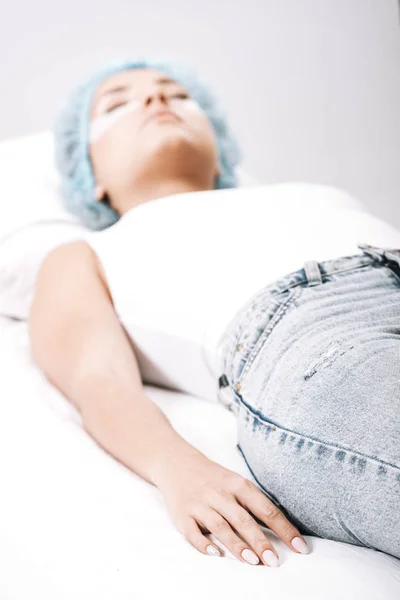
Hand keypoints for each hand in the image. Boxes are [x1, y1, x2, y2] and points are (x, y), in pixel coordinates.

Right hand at [151, 448, 309, 566]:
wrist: (177, 464)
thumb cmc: (214, 479)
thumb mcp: (236, 483)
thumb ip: (254, 505)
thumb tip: (283, 532)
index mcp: (238, 485)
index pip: (266, 508)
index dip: (284, 529)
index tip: (300, 547)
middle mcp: (220, 494)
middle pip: (243, 519)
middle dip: (260, 541)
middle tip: (274, 561)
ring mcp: (201, 505)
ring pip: (220, 527)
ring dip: (236, 545)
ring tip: (252, 561)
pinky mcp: (183, 515)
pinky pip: (193, 532)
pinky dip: (203, 544)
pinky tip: (215, 554)